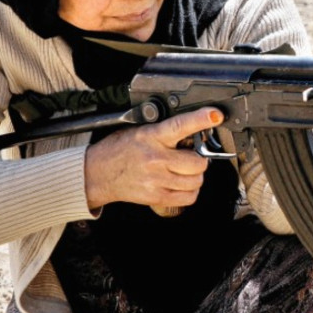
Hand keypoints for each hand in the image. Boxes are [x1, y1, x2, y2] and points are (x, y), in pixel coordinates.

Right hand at [82, 107, 222, 209]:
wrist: (97, 173)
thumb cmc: (119, 149)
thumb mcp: (140, 131)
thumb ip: (165, 132)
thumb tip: (193, 133)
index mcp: (152, 136)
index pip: (180, 125)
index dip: (200, 119)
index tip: (215, 115)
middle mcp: (156, 159)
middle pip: (197, 162)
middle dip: (199, 159)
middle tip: (190, 157)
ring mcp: (156, 180)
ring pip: (196, 181)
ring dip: (195, 176)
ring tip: (184, 171)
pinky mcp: (156, 196)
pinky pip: (189, 197)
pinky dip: (190, 191)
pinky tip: (181, 184)